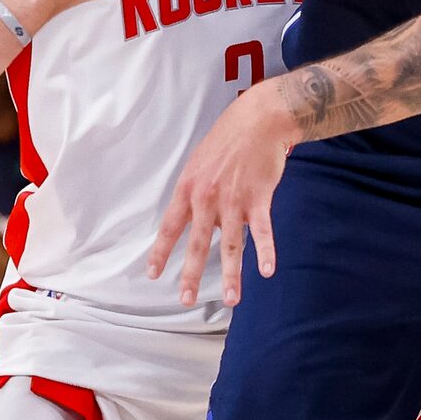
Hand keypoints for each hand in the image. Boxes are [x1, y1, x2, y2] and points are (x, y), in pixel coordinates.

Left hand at [146, 81, 294, 305]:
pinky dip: (266, 252)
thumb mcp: (199, 163)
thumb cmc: (228, 140)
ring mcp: (234, 200)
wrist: (259, 120)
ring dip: (233, 275)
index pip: (169, 227)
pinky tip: (267, 271)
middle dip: (192, 275)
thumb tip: (198, 222)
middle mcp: (207, 198)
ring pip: (231, 245)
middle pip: (198, 244)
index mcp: (188, 189)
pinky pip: (263, 231)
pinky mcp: (259, 199)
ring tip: (232, 299)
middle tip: (186, 299)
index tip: (154, 275)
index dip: (161, 253)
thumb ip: (196, 194)